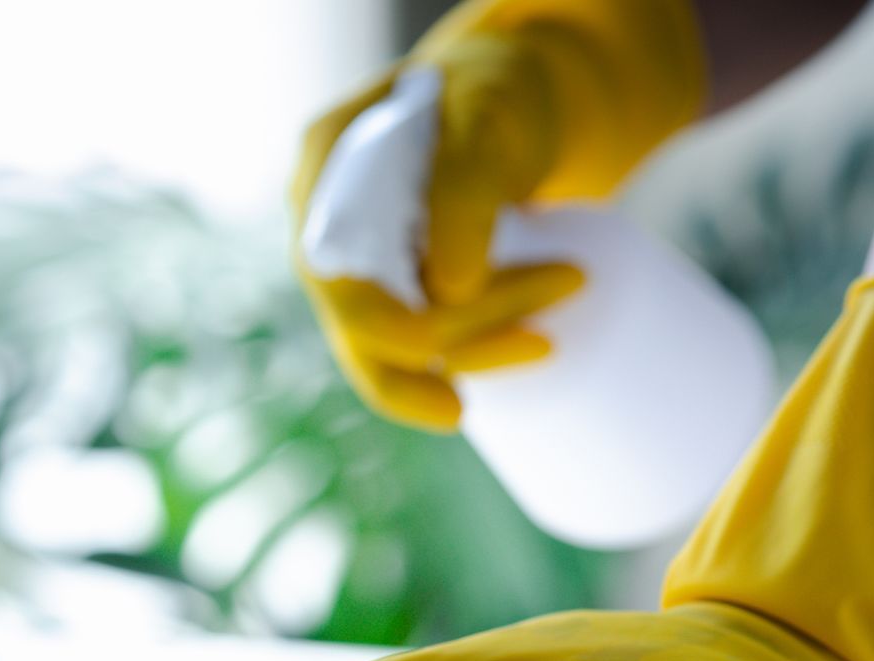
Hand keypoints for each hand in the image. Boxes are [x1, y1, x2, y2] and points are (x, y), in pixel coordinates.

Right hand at [291, 0, 707, 430]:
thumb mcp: (487, 116)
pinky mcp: (399, 280)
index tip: (474, 340)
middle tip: (544, 342)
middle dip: (450, 350)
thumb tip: (449, 290)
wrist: (519, 97)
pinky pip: (421, 340)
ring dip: (472, 355)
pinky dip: (473, 351)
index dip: (394, 332)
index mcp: (324, 168)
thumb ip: (462, 188)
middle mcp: (328, 221)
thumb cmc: (502, 92)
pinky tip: (523, 350)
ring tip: (548, 341)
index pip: (338, 276)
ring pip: (389, 346)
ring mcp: (360, 256)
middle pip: (359, 324)